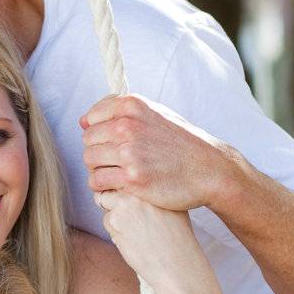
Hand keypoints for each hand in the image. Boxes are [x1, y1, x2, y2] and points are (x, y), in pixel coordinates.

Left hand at [80, 94, 233, 213]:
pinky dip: (102, 186)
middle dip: (98, 152)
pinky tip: (117, 186)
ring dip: (99, 170)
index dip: (97, 133)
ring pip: (90, 160)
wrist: (209, 169)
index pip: (91, 118)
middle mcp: (128, 126)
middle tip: (115, 163)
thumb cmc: (182, 143)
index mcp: (132, 106)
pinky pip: (97, 181)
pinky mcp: (132, 178)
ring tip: (117, 174)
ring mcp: (129, 152)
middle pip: (88, 141)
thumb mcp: (156, 113)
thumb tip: (85, 120)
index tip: (110, 144)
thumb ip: (123, 113)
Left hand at [90, 188, 202, 291]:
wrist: (177, 264)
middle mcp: (139, 190)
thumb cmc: (178, 237)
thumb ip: (151, 193)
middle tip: (130, 218)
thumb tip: (132, 187)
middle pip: (112, 187)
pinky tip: (133, 240)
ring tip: (137, 232)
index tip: (131, 200)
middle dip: (114, 200)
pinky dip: (115, 231)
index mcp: (152, 184)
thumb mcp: (172, 206)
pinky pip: (106, 221)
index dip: (124, 188)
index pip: (126, 176)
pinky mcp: (114, 222)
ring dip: (115, 217)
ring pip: (106, 205)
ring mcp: (125, 205)